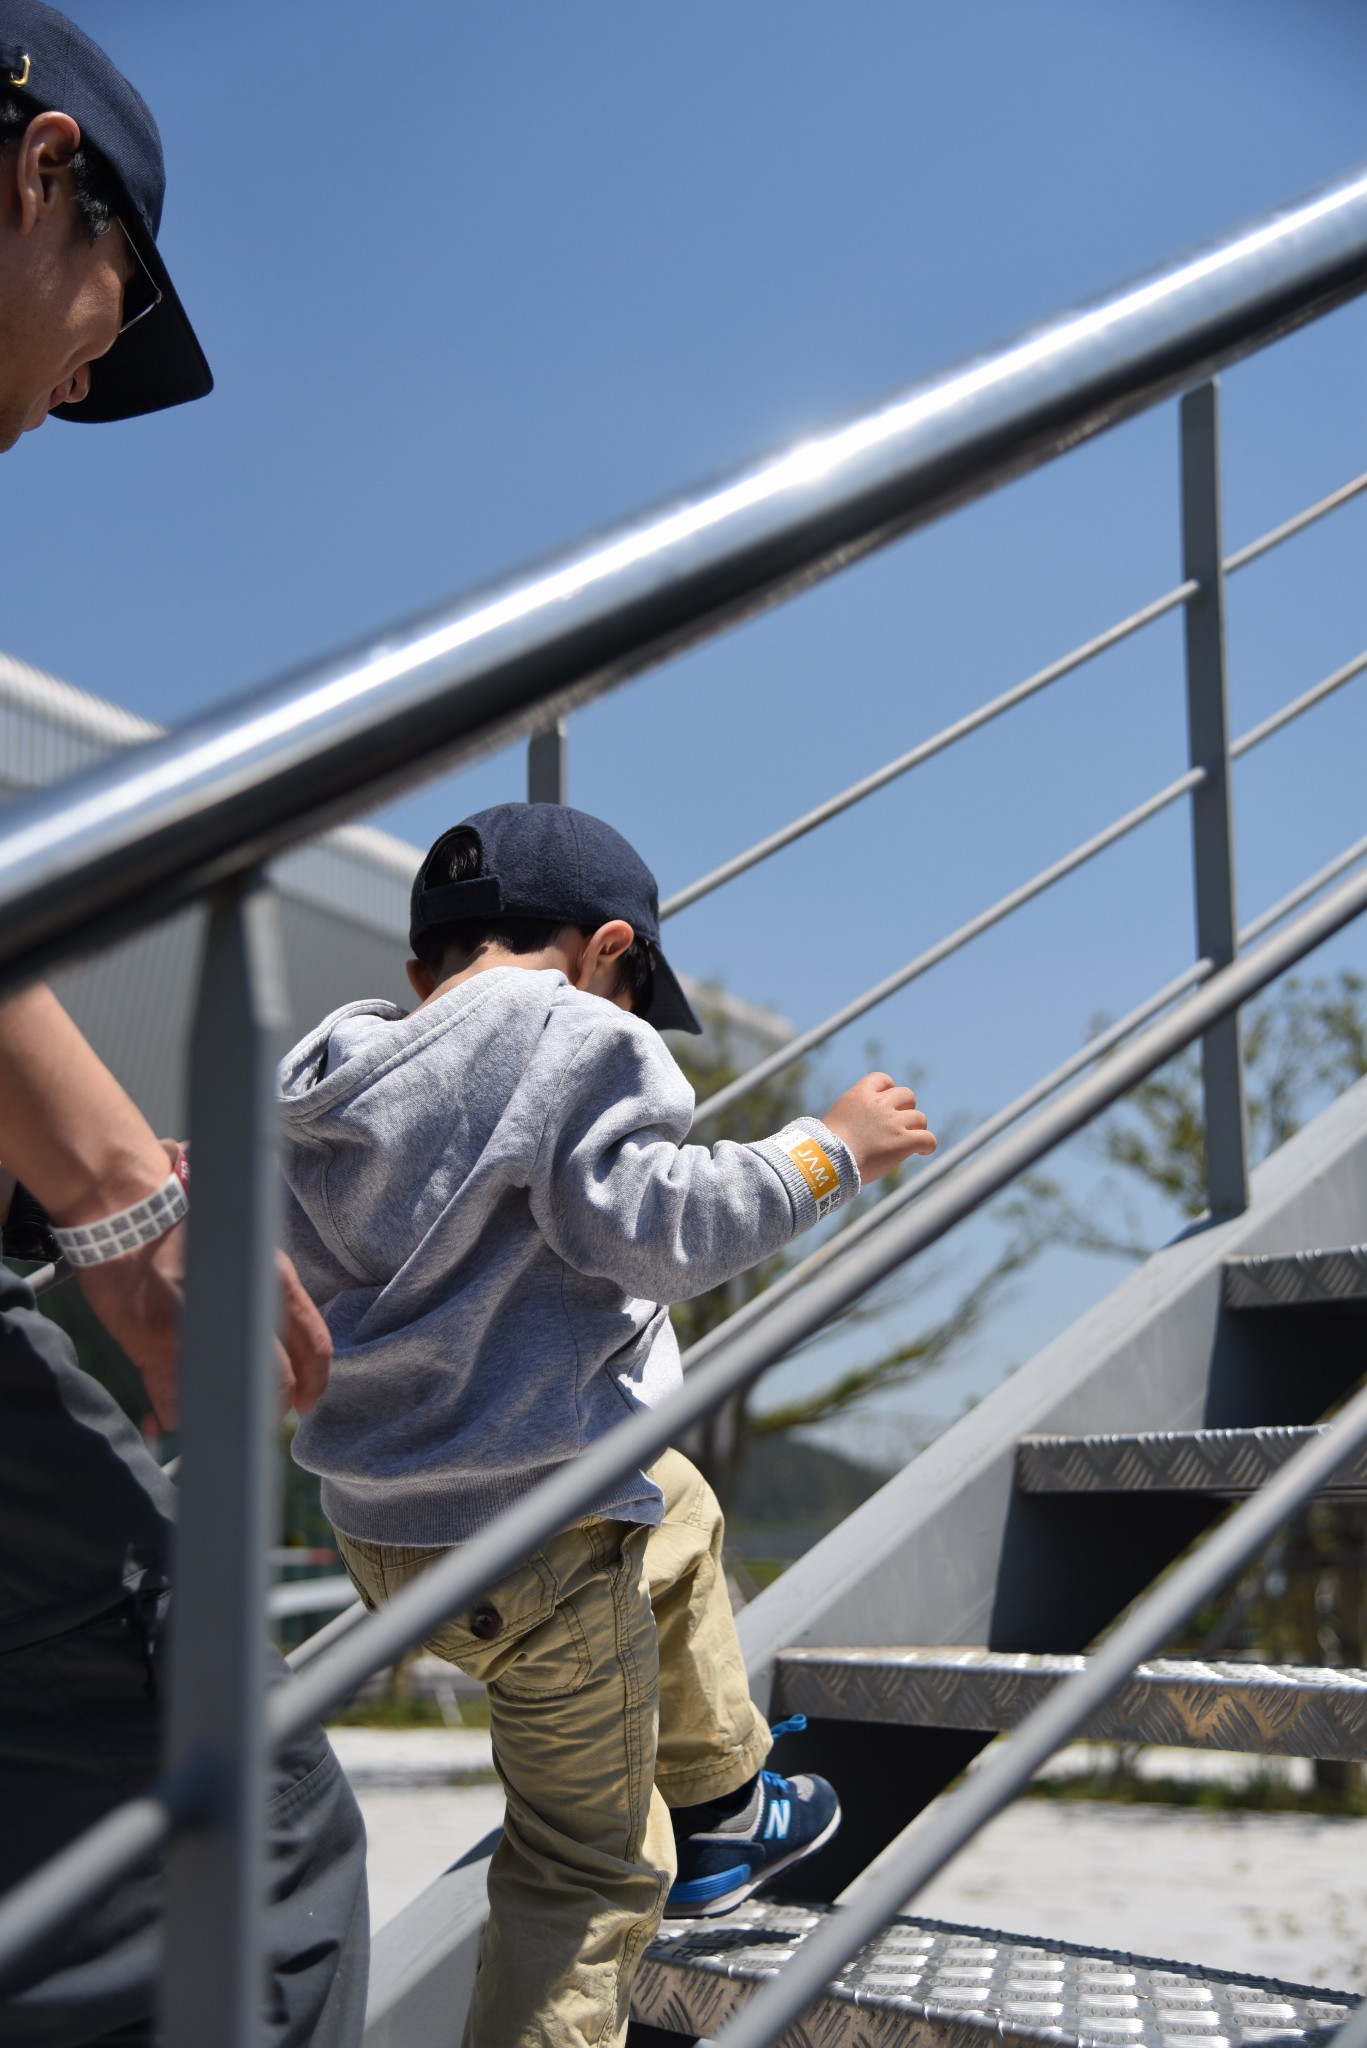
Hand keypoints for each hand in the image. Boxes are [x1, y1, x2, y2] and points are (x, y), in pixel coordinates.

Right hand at [72, 1148, 330, 1426]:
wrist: (125, 1213)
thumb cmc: (185, 1233)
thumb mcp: (246, 1252)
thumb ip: (268, 1297)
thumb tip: (284, 1352)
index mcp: (273, 1277)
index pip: (315, 1346)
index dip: (314, 1383)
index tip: (305, 1401)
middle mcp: (242, 1305)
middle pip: (276, 1383)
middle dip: (269, 1406)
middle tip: (256, 1409)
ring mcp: (198, 1331)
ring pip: (229, 1399)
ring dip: (222, 1412)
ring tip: (212, 1406)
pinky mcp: (155, 1347)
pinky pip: (175, 1404)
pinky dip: (175, 1415)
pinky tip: (170, 1411)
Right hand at [822, 1072, 936, 1184]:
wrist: (829, 1161)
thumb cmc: (825, 1147)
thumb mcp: (835, 1120)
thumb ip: (852, 1116)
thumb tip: (854, 1128)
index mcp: (860, 1095)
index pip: (883, 1079)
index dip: (888, 1090)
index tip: (886, 1103)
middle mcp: (879, 1104)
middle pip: (906, 1095)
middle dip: (906, 1108)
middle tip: (898, 1124)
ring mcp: (894, 1122)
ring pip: (920, 1117)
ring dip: (916, 1128)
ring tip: (908, 1141)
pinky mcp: (904, 1142)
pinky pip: (928, 1139)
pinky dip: (927, 1145)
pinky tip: (921, 1152)